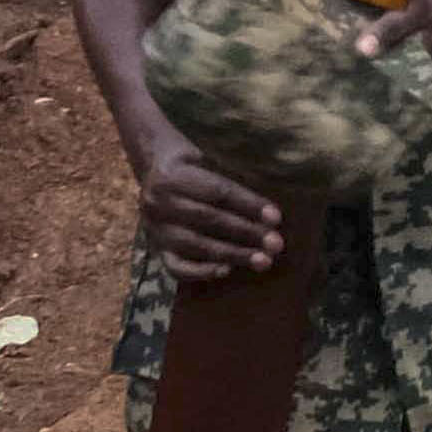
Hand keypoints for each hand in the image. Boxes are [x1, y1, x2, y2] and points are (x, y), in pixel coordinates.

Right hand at [130, 128, 290, 283]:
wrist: (155, 169)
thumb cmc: (194, 165)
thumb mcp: (207, 160)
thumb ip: (230, 178)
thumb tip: (268, 208)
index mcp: (174, 175)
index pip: (217, 192)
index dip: (248, 205)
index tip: (276, 218)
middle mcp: (159, 202)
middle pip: (209, 219)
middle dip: (246, 233)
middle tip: (276, 244)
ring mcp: (155, 228)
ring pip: (195, 245)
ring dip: (233, 254)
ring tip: (263, 261)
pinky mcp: (156, 248)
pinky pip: (176, 266)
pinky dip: (201, 272)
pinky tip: (226, 271)